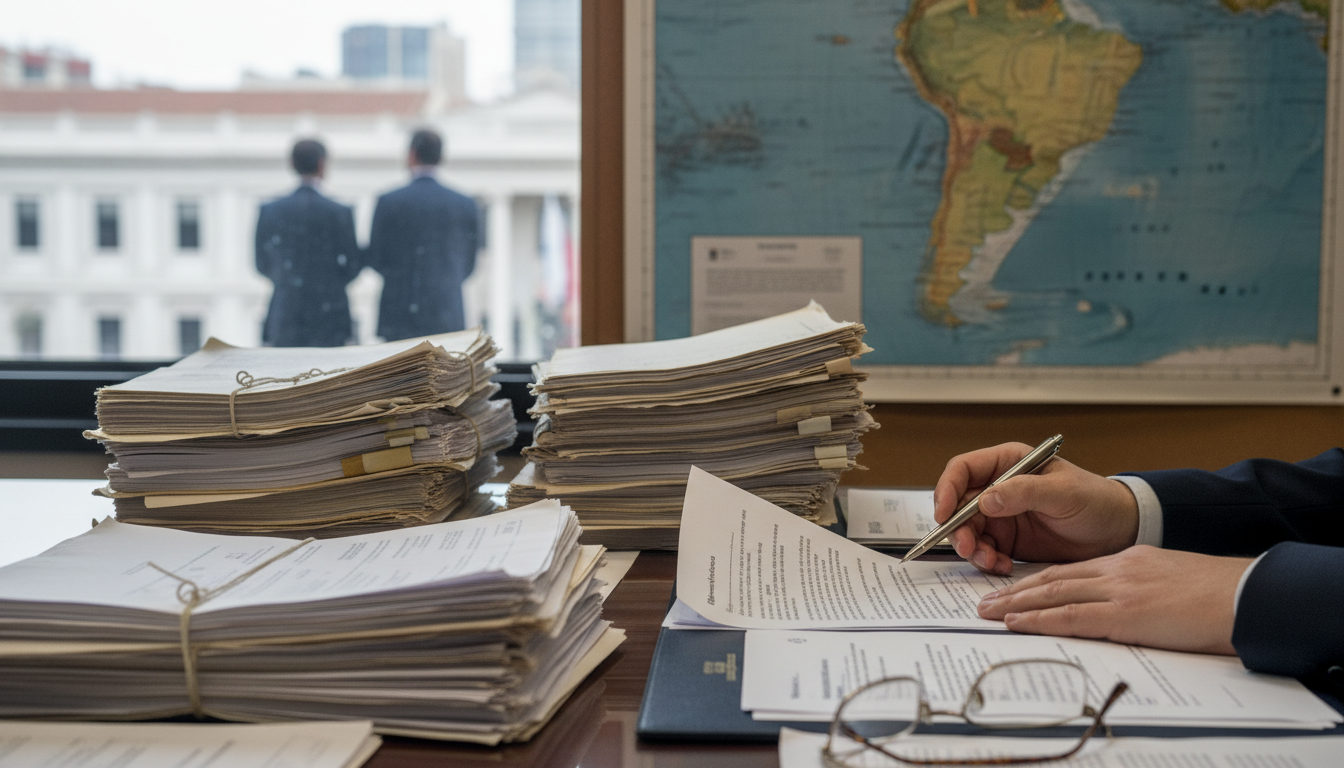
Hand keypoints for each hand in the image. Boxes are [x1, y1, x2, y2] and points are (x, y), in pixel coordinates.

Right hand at [933, 442, 1140, 573]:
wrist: (1118, 532)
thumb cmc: (1096, 500)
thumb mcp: (1063, 492)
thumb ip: (1024, 491)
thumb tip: (985, 499)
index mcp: (1008, 464)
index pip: (963, 470)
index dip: (947, 489)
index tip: (944, 514)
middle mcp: (999, 488)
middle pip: (958, 505)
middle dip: (958, 528)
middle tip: (969, 547)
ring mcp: (1002, 516)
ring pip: (968, 531)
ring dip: (973, 548)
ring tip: (990, 560)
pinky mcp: (1009, 541)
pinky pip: (984, 551)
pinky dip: (988, 561)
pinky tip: (1003, 566)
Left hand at [977, 546, 1249, 654]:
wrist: (1245, 595)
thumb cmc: (1216, 594)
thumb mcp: (1170, 580)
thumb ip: (1141, 586)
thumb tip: (1125, 605)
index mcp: (1127, 560)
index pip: (1071, 570)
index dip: (1036, 580)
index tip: (1012, 590)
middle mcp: (1117, 570)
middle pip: (1052, 578)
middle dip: (1014, 591)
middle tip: (983, 602)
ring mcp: (1119, 590)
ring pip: (1053, 593)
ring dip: (1015, 605)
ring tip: (986, 612)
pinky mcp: (1125, 613)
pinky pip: (1071, 615)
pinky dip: (1038, 618)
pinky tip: (1016, 622)